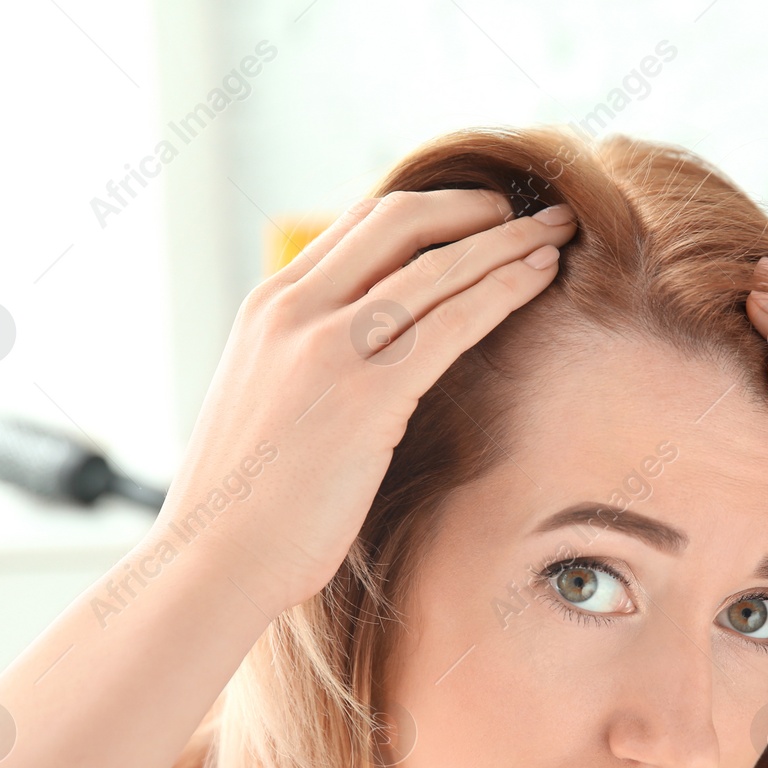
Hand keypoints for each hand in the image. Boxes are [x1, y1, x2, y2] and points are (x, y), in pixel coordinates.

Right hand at [153, 188, 578, 615]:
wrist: (211, 560)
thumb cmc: (247, 502)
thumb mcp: (267, 401)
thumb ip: (307, 361)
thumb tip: (361, 358)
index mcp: (268, 306)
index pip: (359, 225)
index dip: (431, 209)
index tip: (481, 216)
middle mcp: (293, 311)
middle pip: (399, 220)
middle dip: (475, 208)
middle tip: (531, 214)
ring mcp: (326, 349)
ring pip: (434, 267)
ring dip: (506, 242)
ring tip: (556, 234)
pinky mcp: (364, 397)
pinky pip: (449, 325)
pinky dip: (502, 291)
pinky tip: (539, 280)